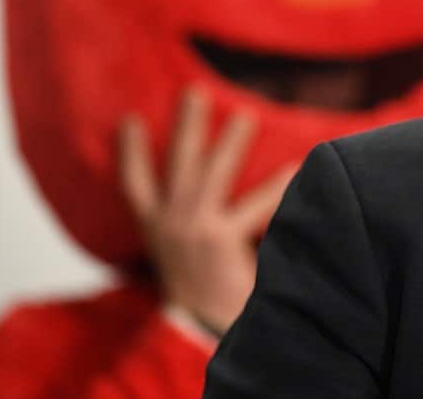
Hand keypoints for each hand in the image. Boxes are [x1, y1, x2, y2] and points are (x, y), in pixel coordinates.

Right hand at [118, 86, 296, 335]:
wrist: (203, 330)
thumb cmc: (202, 290)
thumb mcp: (181, 253)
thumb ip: (186, 223)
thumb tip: (203, 183)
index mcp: (155, 228)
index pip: (134, 183)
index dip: (129, 152)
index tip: (129, 119)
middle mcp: (169, 225)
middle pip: (177, 165)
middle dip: (185, 126)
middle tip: (195, 91)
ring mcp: (192, 230)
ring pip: (212, 174)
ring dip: (230, 143)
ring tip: (246, 116)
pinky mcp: (218, 240)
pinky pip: (252, 206)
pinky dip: (274, 187)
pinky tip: (293, 167)